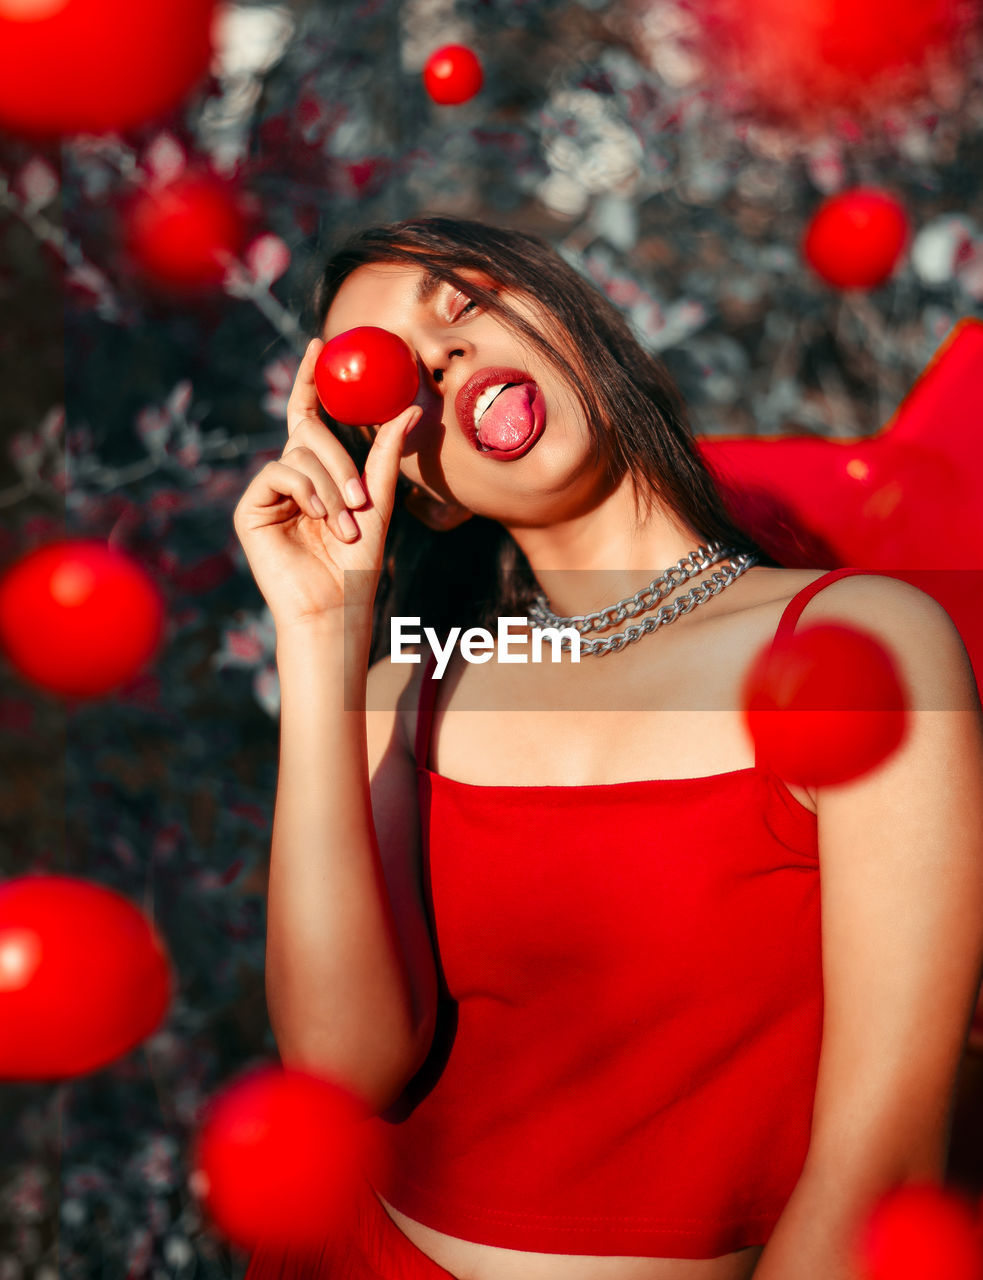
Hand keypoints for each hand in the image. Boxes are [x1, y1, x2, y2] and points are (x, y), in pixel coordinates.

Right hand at [233, 338, 421, 630]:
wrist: (336, 607)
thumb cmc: (358, 565)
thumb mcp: (379, 502)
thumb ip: (386, 455)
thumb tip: (410, 407)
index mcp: (317, 472)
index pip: (310, 415)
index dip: (311, 379)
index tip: (321, 344)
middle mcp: (289, 477)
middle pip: (309, 433)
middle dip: (340, 461)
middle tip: (360, 500)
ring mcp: (267, 493)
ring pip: (298, 454)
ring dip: (331, 488)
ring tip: (344, 526)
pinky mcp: (251, 509)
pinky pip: (280, 473)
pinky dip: (307, 492)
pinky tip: (320, 519)